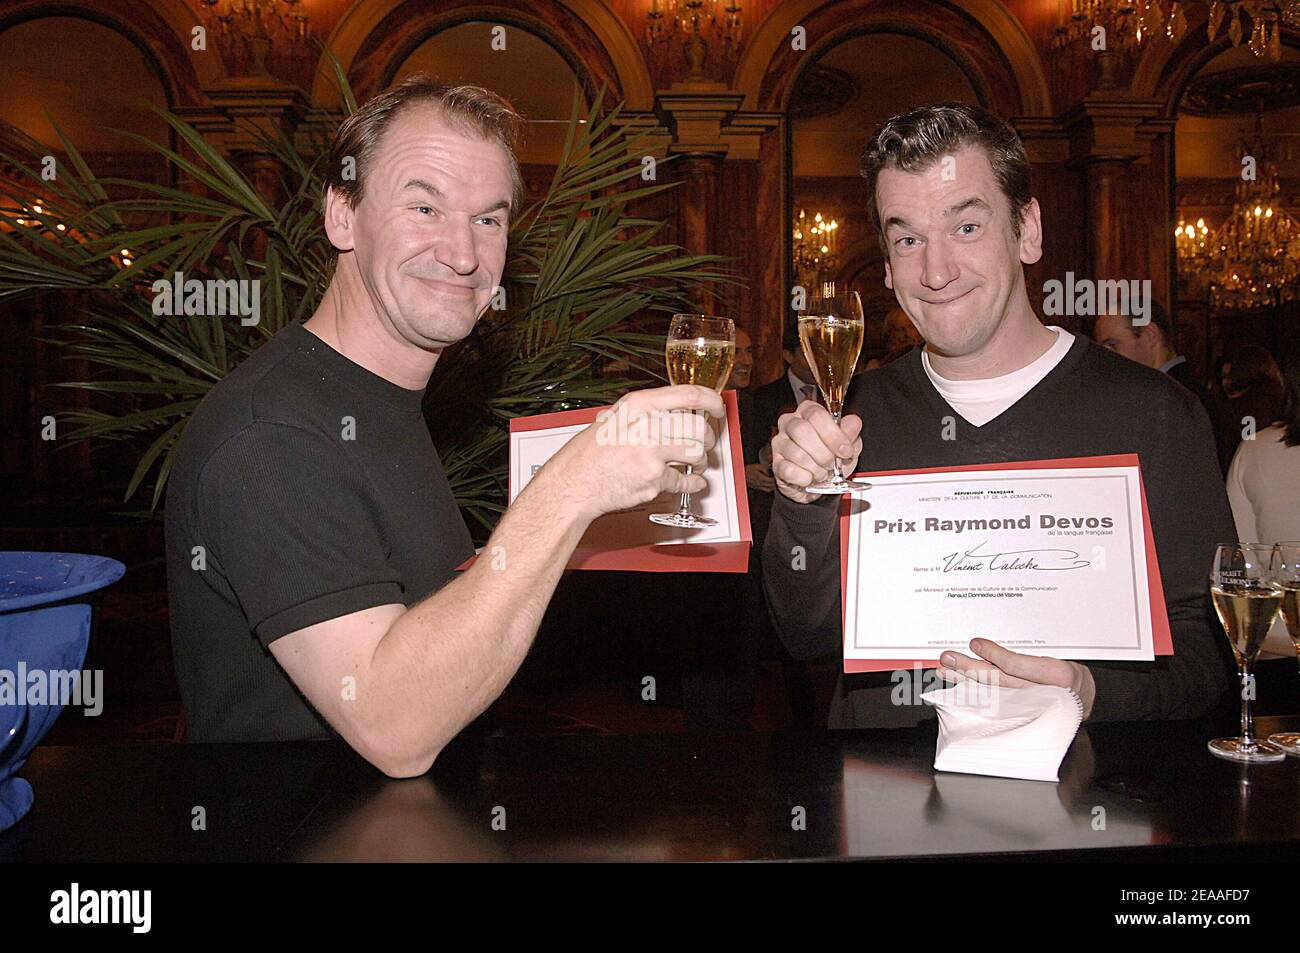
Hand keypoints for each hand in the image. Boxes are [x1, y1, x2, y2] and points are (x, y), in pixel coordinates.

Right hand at [538, 384, 723, 521]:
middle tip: (706, 442)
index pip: (689, 395)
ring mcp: (651, 453)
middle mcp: (647, 425)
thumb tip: (680, 412)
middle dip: (709, 437)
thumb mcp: (616, 416)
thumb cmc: (590, 452)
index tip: (719, 407)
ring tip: (697, 463)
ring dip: (702, 460)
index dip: (712, 401)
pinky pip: (685, 480)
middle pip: (699, 427)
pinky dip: (693, 483)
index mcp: (639, 404)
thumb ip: (647, 412)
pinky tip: (692, 481)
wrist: (574, 482)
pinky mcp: (654, 478)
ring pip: (697, 453)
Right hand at [744, 462, 774, 492]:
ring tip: (774, 483)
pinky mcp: (757, 487)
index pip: (771, 481)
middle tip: (777, 480)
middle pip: (771, 486)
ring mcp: (759, 486)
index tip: (776, 476)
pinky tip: (769, 485)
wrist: (741, 474)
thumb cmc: (748, 470)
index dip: (775, 479)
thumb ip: (764, 468)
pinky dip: (769, 488)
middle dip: (775, 483)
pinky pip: (765, 489)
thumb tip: (769, 472)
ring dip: (773, 486)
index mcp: (761, 478)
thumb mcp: (757, 466)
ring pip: (769, 489)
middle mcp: (760, 483)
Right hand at [770, 400, 862, 502]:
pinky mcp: (776, 463)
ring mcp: (780, 443)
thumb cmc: (829, 458)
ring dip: (816, 469)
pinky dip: (805, 479)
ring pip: (797, 454)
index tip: (845, 450)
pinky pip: (790, 471)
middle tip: (832, 464)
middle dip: (824, 453)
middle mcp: (790, 423)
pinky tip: (809, 478)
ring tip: (822, 473)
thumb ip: (851, 433)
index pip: (817, 415)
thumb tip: (853, 422)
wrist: (817, 484)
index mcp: (808, 412)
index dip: (833, 434)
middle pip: (802, 431)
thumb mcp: (847, 445)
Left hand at [937, 638, 1096, 718]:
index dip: (993, 653)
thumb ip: (1028, 655)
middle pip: (1000, 680)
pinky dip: (976, 696)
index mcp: (1058, 676)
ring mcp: (1034, 707)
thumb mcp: (1061, 658)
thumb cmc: (1070, 676)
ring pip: (993, 693)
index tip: (975, 643)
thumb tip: (988, 646)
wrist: (1087, 698)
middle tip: (948, 658)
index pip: (1018, 665)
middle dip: (970, 668)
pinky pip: (996, 704)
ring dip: (966, 681)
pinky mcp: (1025, 715)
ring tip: (946, 671)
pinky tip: (960, 688)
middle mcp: (1044, 694)